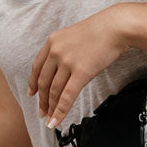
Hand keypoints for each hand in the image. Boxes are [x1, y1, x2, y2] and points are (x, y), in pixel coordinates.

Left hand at [28, 7, 128, 129]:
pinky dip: (60, 111)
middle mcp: (55, 52)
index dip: (33, 83)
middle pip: (44, 82)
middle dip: (42, 100)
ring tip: (50, 120)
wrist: (115, 26)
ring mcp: (67, 62)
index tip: (32, 94)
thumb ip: (63, 50)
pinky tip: (57, 120)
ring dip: (51, 108)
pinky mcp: (80, 72)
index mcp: (52, 42)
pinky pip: (67, 96)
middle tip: (42, 112)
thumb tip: (61, 68)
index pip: (37, 67)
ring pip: (54, 91)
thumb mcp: (73, 35)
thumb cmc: (99, 31)